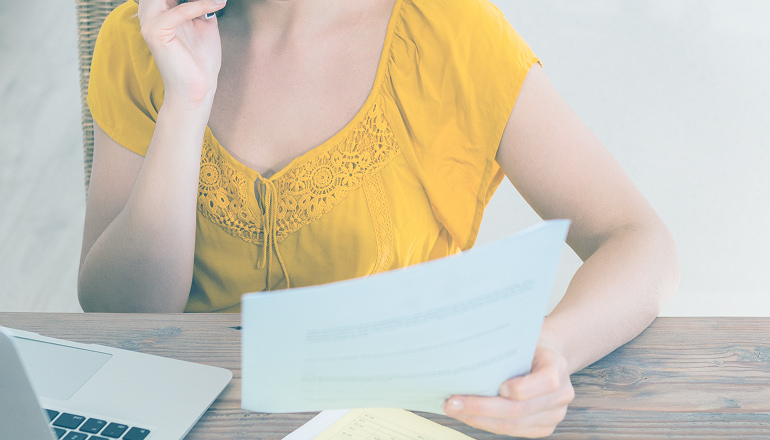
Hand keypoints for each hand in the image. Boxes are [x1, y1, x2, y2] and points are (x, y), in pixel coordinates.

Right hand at [137, 0, 226, 102]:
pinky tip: (216, 4)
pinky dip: (199, 5)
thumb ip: (201, 4)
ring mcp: (149, 23)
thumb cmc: (201, 59)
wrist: (199, 87)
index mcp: (159, 10)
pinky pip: (178, 11)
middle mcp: (149, 14)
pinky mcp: (154, 33)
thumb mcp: (204, 23)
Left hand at [443, 344, 574, 437]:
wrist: (548, 356)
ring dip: (478, 419)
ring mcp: (554, 414)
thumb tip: (466, 353)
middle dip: (481, 408)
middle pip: (519, 409)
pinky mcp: (543, 427)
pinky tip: (468, 415)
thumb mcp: (522, 336)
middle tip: (452, 402)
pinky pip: (513, 431)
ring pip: (512, 425)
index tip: (499, 387)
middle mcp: (561, 394)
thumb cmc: (529, 344)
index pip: (546, 381)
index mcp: (557, 366)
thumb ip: (506, 346)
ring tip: (454, 409)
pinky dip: (486, 423)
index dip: (522, 388)